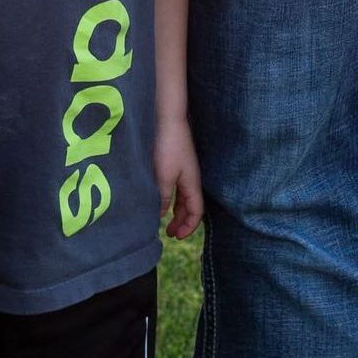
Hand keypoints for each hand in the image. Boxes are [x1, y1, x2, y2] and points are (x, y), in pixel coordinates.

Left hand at [156, 122, 203, 240]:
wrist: (169, 120)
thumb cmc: (168, 147)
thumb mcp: (164, 176)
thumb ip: (163, 197)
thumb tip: (161, 214)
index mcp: (192, 184)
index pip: (196, 212)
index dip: (189, 226)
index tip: (177, 236)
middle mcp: (191, 180)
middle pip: (191, 206)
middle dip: (182, 222)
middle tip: (170, 234)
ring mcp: (185, 172)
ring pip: (184, 198)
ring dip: (177, 211)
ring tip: (165, 221)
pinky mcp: (178, 164)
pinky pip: (178, 188)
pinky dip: (172, 199)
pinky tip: (161, 200)